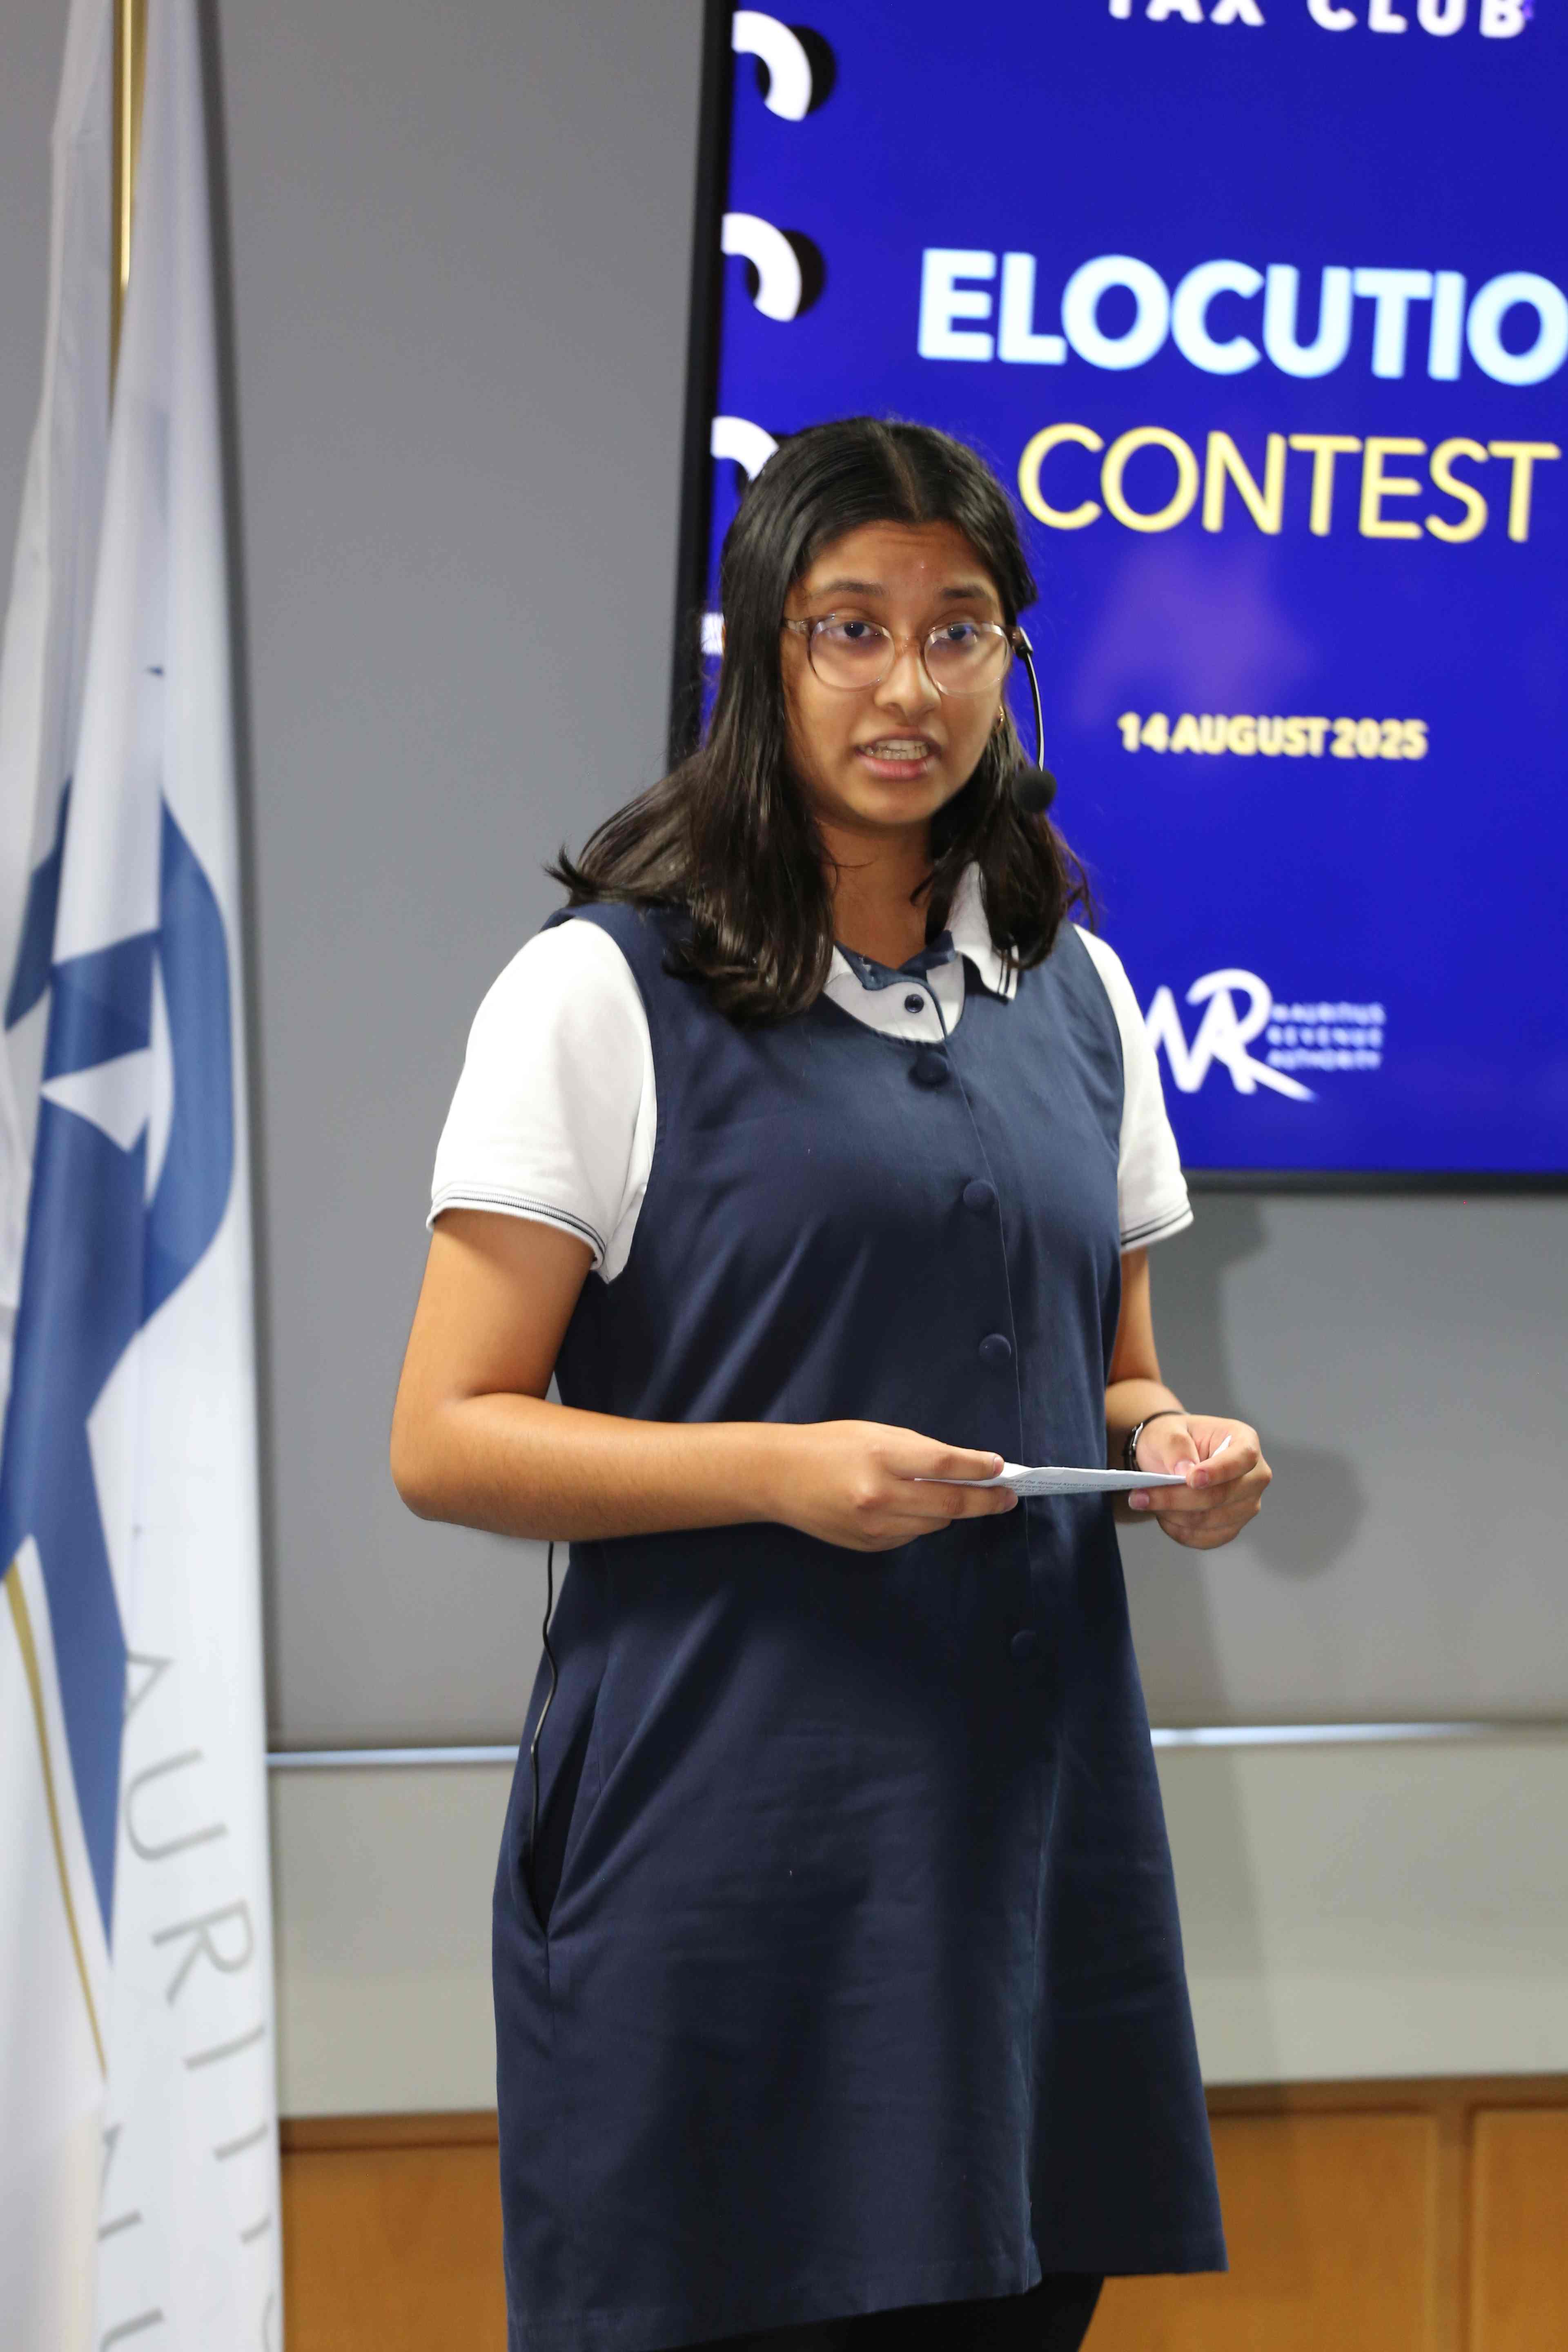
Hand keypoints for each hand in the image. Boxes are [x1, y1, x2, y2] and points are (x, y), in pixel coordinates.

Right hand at [766, 1423, 1019, 1552]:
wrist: (779, 1477)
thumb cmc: (830, 1446)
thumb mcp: (877, 1433)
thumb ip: (921, 1451)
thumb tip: (966, 1469)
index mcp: (882, 1457)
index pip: (947, 1465)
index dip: (980, 1468)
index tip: (1001, 1469)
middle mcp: (879, 1496)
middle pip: (950, 1504)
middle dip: (985, 1501)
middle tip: (1007, 1497)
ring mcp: (874, 1527)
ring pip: (934, 1524)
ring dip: (949, 1511)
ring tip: (951, 1495)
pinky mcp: (869, 1545)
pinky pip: (910, 1536)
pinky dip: (919, 1522)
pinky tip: (905, 1506)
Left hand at [1127, 1414, 1269, 1550]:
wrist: (1170, 1458)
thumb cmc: (1174, 1439)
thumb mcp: (1168, 1431)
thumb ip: (1175, 1446)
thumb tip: (1183, 1471)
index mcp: (1245, 1441)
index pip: (1243, 1458)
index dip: (1219, 1471)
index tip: (1190, 1479)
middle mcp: (1254, 1476)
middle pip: (1223, 1495)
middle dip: (1178, 1498)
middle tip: (1139, 1496)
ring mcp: (1246, 1505)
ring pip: (1210, 1520)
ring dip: (1172, 1514)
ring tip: (1144, 1500)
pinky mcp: (1231, 1527)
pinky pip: (1205, 1538)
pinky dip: (1178, 1529)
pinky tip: (1161, 1515)